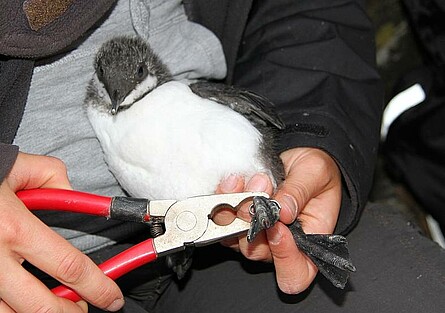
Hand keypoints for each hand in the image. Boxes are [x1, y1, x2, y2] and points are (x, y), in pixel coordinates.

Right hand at [0, 152, 123, 311]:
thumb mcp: (20, 166)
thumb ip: (55, 179)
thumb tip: (74, 195)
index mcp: (14, 228)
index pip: (69, 267)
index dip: (97, 287)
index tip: (111, 297)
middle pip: (41, 306)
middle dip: (71, 312)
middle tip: (85, 308)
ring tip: (56, 307)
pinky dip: (11, 310)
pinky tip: (23, 304)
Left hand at [216, 147, 341, 293]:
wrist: (299, 161)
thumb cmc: (316, 174)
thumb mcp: (316, 173)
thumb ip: (300, 191)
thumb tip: (282, 209)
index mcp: (308, 243)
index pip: (296, 273)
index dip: (284, 258)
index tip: (278, 228)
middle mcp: (279, 245)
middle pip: (256, 252)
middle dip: (251, 222)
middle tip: (258, 192)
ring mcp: (256, 234)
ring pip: (233, 237)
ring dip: (235, 209)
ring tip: (246, 182)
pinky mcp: (238, 220)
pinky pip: (222, 219)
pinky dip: (223, 199)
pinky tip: (233, 182)